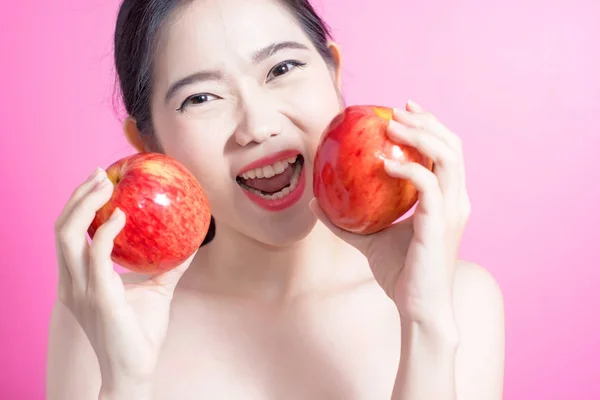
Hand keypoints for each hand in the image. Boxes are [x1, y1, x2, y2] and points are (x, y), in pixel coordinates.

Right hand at [54, 168, 195, 391]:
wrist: (134, 369)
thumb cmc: (141, 332)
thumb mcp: (156, 290)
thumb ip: (169, 266)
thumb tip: (192, 242)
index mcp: (78, 280)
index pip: (68, 234)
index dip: (77, 206)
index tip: (97, 182)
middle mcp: (71, 282)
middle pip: (61, 228)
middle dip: (77, 197)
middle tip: (100, 173)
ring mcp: (80, 289)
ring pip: (67, 237)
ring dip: (83, 205)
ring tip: (105, 184)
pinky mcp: (98, 296)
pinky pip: (96, 256)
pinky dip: (105, 232)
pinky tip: (121, 216)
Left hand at [312, 100, 469, 321]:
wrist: (417, 307)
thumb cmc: (400, 272)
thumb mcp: (369, 238)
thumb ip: (344, 220)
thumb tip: (314, 202)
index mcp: (446, 200)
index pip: (446, 151)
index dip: (429, 126)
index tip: (402, 111)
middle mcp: (456, 200)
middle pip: (453, 145)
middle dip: (426, 122)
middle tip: (395, 111)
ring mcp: (452, 211)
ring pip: (448, 157)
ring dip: (420, 135)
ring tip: (391, 127)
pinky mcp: (440, 224)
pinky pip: (429, 185)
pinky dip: (409, 168)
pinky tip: (385, 164)